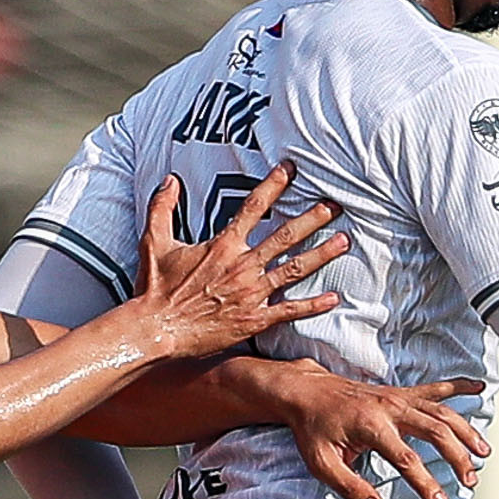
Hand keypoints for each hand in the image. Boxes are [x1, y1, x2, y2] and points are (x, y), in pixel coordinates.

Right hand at [129, 163, 346, 359]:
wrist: (155, 329)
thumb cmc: (154, 289)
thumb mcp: (154, 242)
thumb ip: (162, 207)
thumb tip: (170, 179)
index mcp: (222, 245)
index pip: (254, 207)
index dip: (274, 185)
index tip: (292, 169)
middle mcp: (242, 265)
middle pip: (285, 236)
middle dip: (313, 218)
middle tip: (335, 205)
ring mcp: (250, 293)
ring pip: (294, 269)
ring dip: (321, 255)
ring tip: (344, 241)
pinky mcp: (253, 320)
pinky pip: (289, 311)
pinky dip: (312, 305)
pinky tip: (333, 297)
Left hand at [276, 369, 487, 498]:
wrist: (306, 392)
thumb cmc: (313, 429)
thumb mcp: (322, 464)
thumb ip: (350, 487)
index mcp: (371, 426)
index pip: (407, 459)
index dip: (426, 483)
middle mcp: (390, 408)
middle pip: (436, 431)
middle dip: (457, 457)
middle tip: (470, 481)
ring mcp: (398, 397)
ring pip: (442, 411)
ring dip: (466, 431)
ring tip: (484, 453)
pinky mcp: (401, 393)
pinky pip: (435, 388)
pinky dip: (459, 386)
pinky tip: (479, 388)